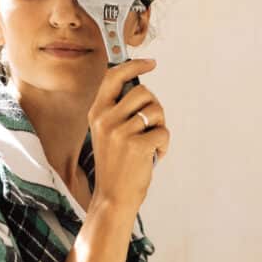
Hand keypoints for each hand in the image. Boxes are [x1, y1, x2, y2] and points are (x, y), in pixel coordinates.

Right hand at [88, 58, 169, 213]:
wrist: (113, 197)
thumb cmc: (115, 166)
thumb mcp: (107, 133)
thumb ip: (119, 111)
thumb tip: (143, 89)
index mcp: (96, 113)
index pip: (114, 77)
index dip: (134, 66)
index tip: (150, 63)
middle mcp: (105, 119)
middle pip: (143, 92)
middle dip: (155, 107)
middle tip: (153, 126)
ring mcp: (120, 132)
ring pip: (155, 111)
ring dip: (161, 127)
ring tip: (151, 144)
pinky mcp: (136, 145)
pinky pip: (163, 132)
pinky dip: (164, 145)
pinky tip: (153, 157)